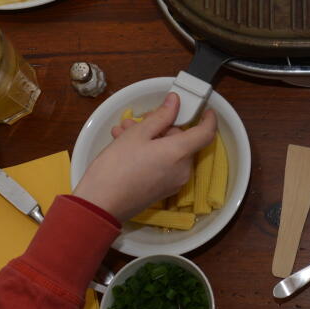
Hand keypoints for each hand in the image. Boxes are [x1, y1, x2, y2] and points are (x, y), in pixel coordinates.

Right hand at [73, 94, 216, 222]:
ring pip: (168, 152)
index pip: (206, 133)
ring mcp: (173, 183)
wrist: (100, 205)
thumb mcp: (137, 134)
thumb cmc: (117, 166)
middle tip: (136, 121)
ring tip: (122, 132)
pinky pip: (162, 165)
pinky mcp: (162, 191)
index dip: (209, 119)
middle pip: (181, 141)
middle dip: (160, 127)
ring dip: (150, 139)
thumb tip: (175, 102)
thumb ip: (160, 116)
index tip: (205, 110)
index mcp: (180, 153)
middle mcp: (182, 170)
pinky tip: (124, 147)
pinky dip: (150, 154)